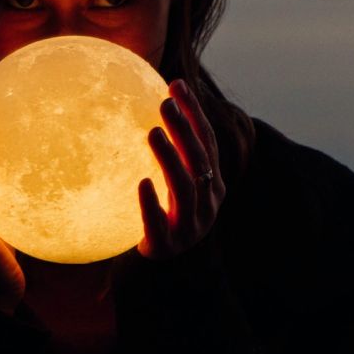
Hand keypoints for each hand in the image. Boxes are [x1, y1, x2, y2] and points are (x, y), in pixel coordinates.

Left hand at [137, 79, 225, 258]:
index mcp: (212, 185)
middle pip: (199, 160)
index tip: (176, 84)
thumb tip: (141, 106)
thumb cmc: (165, 218)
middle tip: (164, 103)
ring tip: (152, 133)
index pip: (206, 141)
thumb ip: (168, 156)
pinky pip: (159, 223)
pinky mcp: (167, 246)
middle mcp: (207, 203)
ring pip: (185, 188)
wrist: (164, 270)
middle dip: (184, 128)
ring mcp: (189, 226)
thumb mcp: (172, 186)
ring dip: (169, 158)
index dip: (194, 112)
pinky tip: (141, 183)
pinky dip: (152, 203)